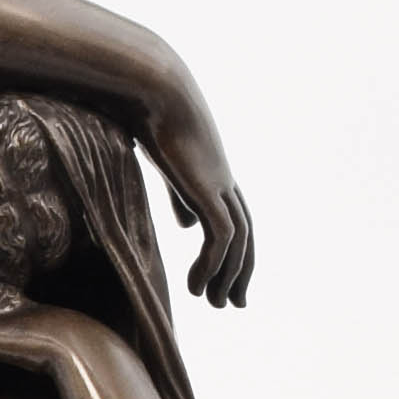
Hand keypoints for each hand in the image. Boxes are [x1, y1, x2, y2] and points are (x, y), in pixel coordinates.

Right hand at [141, 79, 254, 308]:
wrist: (158, 95)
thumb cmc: (152, 121)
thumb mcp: (167, 168)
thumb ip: (181, 197)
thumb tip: (190, 225)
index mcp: (215, 179)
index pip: (236, 224)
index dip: (235, 254)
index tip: (226, 283)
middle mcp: (224, 184)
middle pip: (246, 236)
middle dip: (242, 272)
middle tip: (235, 304)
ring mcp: (219, 186)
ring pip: (238, 241)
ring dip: (228, 275)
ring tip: (215, 303)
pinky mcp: (209, 189)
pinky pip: (221, 237)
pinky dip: (213, 264)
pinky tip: (197, 285)